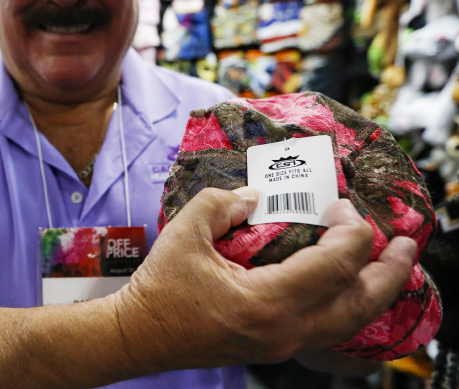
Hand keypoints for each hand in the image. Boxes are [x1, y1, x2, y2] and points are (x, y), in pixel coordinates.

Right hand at [113, 188, 416, 371]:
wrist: (138, 336)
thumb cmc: (159, 288)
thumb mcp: (185, 232)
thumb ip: (223, 203)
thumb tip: (255, 196)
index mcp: (266, 301)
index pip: (335, 264)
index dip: (350, 228)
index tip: (340, 204)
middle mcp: (284, 330)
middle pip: (360, 304)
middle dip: (390, 270)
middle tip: (405, 242)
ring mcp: (281, 344)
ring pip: (350, 324)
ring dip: (376, 292)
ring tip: (391, 266)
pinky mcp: (274, 346)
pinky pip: (328, 329)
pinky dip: (349, 306)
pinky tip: (347, 288)